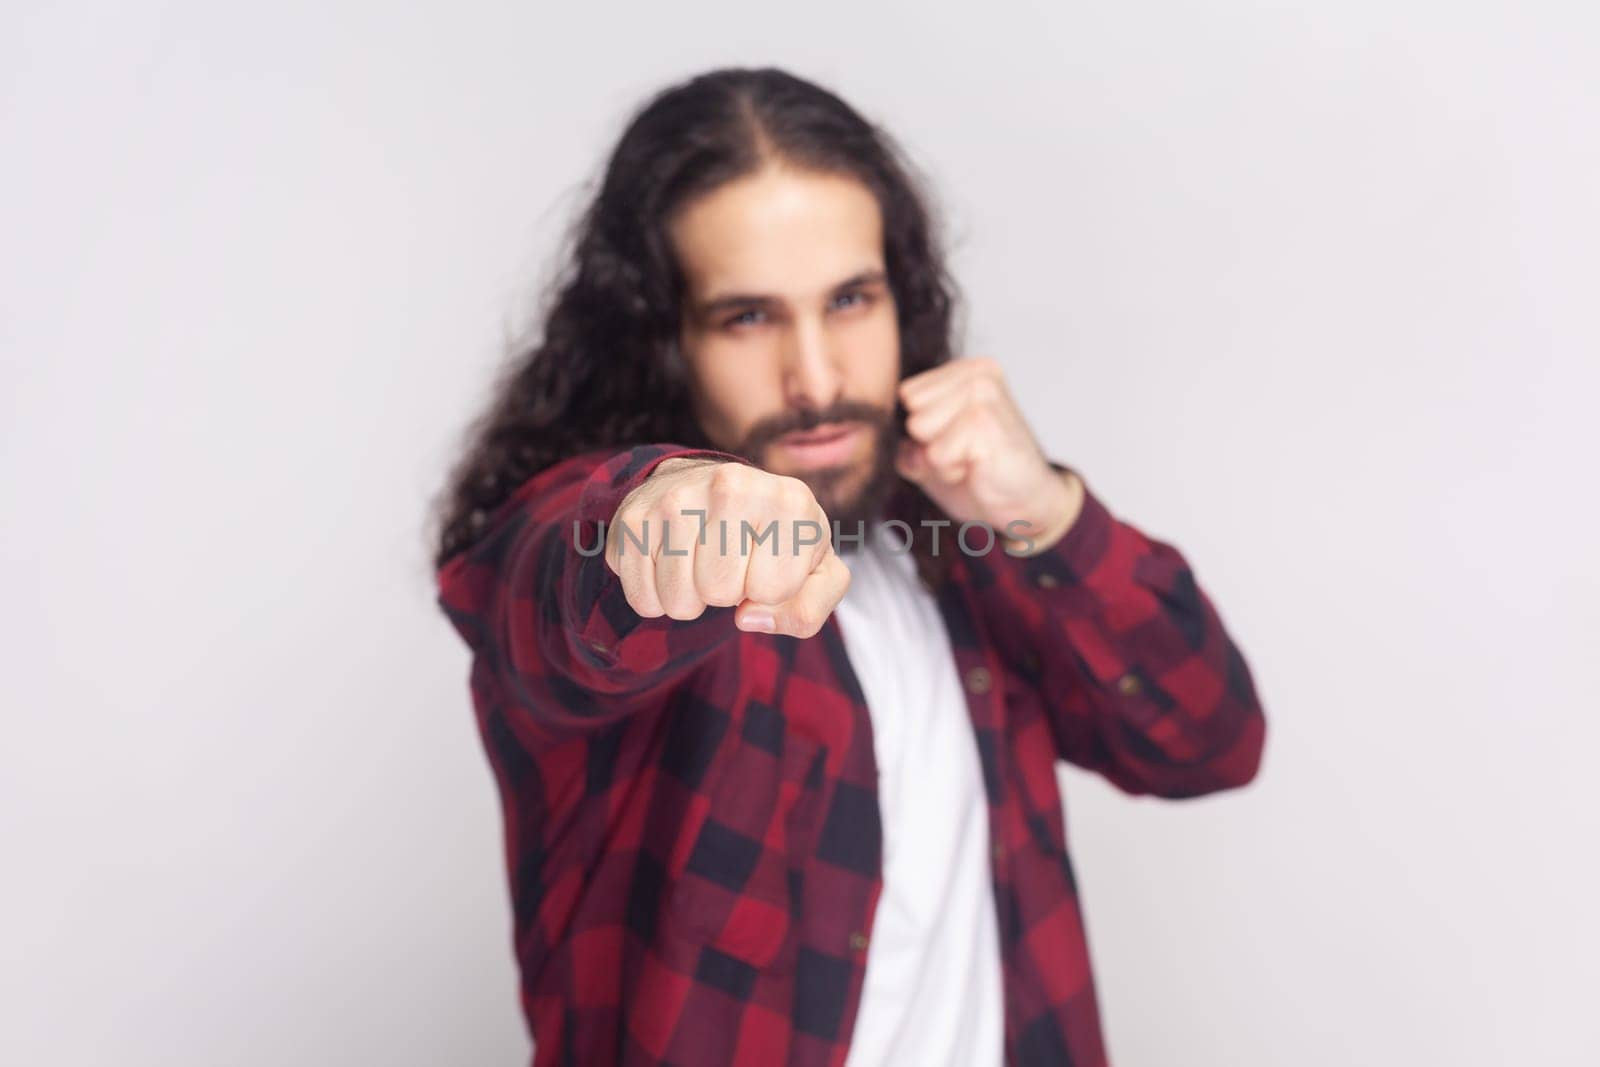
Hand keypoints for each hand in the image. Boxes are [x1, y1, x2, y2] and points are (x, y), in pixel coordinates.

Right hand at [605, 458, 850, 636]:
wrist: (720, 492)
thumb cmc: (775, 540)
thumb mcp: (815, 574)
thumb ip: (807, 611)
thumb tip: (748, 618)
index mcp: (789, 500)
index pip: (773, 590)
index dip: (770, 592)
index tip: (767, 564)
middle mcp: (732, 486)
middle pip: (720, 593)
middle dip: (728, 594)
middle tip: (732, 564)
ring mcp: (677, 498)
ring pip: (679, 602)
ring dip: (692, 600)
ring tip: (703, 565)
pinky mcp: (635, 518)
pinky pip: (644, 600)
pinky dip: (658, 599)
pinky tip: (672, 565)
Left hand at [894, 356, 1083, 554]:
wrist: (1025, 503)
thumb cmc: (980, 474)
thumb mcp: (929, 451)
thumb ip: (902, 435)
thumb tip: (878, 432)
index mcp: (965, 370)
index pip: (906, 394)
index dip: (921, 429)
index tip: (954, 440)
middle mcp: (977, 372)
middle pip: (911, 409)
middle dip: (929, 441)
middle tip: (965, 453)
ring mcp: (984, 394)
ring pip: (920, 428)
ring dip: (940, 456)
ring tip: (971, 459)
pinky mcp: (986, 422)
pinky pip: (935, 452)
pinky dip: (951, 469)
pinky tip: (979, 467)